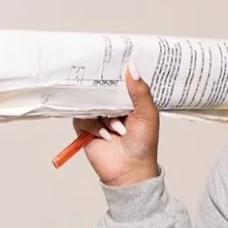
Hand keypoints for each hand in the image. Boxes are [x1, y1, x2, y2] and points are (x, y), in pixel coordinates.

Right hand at [75, 65, 159, 186]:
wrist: (130, 170)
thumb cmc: (143, 144)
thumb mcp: (147, 114)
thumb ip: (140, 91)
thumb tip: (131, 66)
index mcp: (128, 100)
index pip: (118, 80)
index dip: (116, 70)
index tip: (112, 56)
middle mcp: (111, 107)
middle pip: (100, 88)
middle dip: (103, 90)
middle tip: (103, 84)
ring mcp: (97, 117)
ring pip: (89, 103)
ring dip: (103, 115)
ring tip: (117, 128)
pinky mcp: (85, 128)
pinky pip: (80, 118)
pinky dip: (92, 125)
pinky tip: (105, 135)